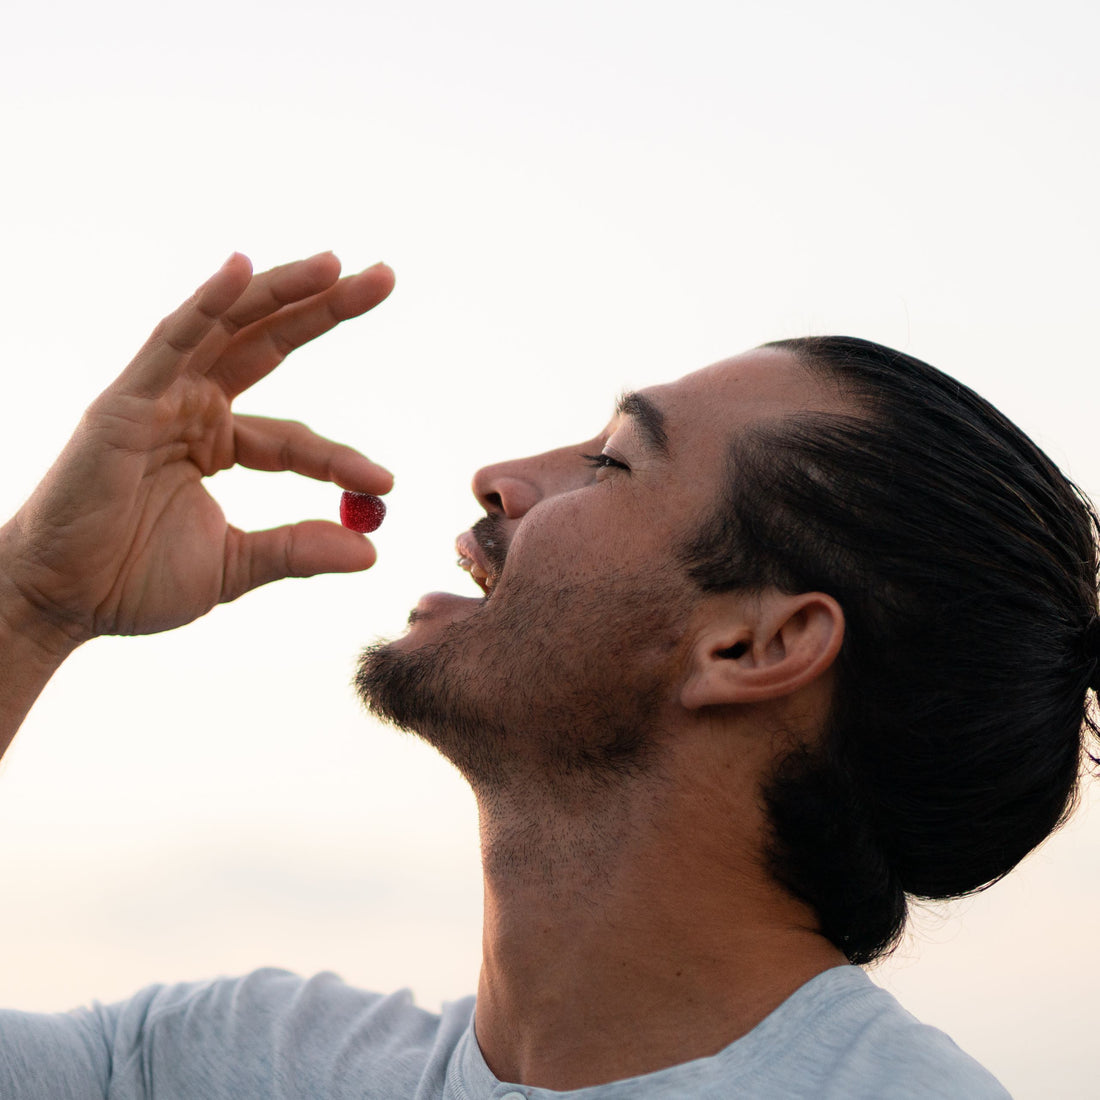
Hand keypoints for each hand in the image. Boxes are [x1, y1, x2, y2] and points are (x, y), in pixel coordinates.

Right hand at [0, 251, 394, 645]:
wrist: (63, 602)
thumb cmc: (133, 581)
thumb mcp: (235, 565)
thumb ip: (297, 551)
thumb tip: (371, 554)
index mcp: (217, 442)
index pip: (295, 437)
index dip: (340, 456)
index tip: (385, 481)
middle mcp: (192, 406)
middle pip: (270, 342)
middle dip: (328, 308)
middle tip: (385, 276)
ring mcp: (159, 396)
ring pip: (229, 326)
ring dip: (283, 291)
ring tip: (339, 265)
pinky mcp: (126, 400)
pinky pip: (169, 341)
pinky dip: (204, 302)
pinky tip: (242, 267)